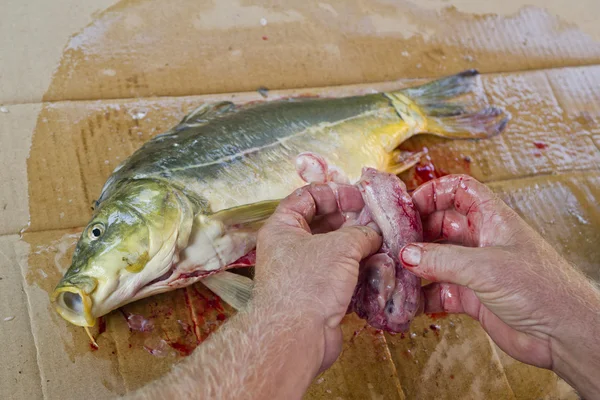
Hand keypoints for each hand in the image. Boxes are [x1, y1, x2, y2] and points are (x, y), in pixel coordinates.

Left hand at [254, 183, 381, 371]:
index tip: (359, 198)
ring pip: (336, 253)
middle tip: (376, 221)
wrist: (297, 338)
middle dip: (352, 222)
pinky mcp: (318, 296)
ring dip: (359, 249)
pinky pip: (341, 276)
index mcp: (283, 228)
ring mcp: (304, 274)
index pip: (307, 197)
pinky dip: (359, 272)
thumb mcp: (340, 246)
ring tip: (382, 245)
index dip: (334, 193)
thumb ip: (361, 233)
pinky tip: (379, 269)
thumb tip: (374, 233)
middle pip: (323, 225)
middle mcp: (290, 249)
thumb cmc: (308, 283)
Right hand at [398, 175, 599, 396]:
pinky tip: (409, 299)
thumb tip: (406, 254)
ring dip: (415, 265)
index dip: (433, 192)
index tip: (408, 205)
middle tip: (393, 242)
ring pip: (435, 258)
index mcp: (492, 218)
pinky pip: (438, 290)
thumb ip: (442, 260)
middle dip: (415, 231)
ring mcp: (474, 269)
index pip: (458, 190)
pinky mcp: (470, 296)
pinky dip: (422, 294)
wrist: (564, 334)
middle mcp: (481, 240)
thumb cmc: (541, 288)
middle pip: (439, 224)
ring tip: (395, 271)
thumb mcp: (486, 267)